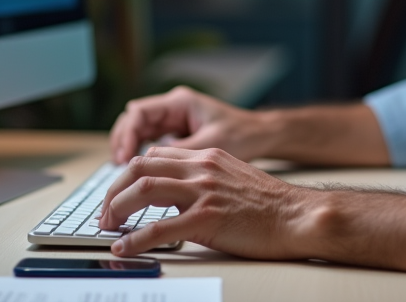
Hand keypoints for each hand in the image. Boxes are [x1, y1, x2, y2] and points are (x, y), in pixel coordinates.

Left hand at [97, 145, 405, 299]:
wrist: (301, 216)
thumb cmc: (271, 206)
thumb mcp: (233, 179)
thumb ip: (204, 180)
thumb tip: (175, 196)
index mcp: (206, 156)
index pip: (154, 156)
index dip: (127, 175)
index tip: (116, 195)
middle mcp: (201, 167)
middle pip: (140, 168)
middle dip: (113, 190)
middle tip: (104, 213)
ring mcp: (204, 191)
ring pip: (144, 190)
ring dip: (117, 210)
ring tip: (108, 228)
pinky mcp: (209, 218)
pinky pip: (160, 228)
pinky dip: (135, 239)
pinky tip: (124, 249)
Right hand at [109, 86, 270, 164]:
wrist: (262, 136)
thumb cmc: (242, 136)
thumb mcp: (210, 146)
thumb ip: (180, 154)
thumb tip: (150, 170)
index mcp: (180, 102)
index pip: (139, 113)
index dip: (126, 136)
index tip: (124, 159)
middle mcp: (173, 108)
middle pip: (132, 121)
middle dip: (121, 144)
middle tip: (117, 170)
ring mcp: (173, 120)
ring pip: (138, 132)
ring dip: (128, 152)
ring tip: (122, 176)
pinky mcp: (177, 134)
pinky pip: (150, 142)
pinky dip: (141, 157)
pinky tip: (137, 177)